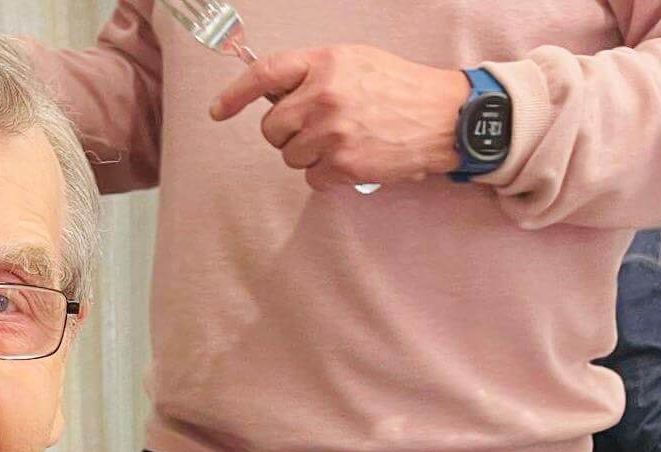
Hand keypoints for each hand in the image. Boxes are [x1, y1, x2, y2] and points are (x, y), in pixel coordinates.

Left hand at [210, 45, 469, 189]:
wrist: (441, 117)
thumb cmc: (397, 88)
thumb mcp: (355, 63)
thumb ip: (314, 75)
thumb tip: (276, 95)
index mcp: (324, 63)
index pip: (265, 74)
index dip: (236, 94)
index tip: (219, 109)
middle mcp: (323, 95)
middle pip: (272, 127)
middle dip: (286, 133)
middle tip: (315, 129)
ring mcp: (331, 131)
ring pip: (290, 156)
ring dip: (309, 155)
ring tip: (341, 141)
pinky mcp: (342, 163)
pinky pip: (312, 178)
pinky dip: (328, 175)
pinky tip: (351, 159)